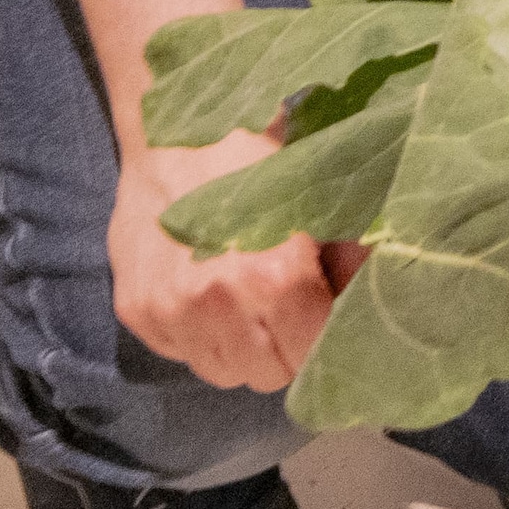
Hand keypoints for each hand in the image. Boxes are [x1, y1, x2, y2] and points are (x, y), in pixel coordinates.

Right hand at [111, 129, 335, 391]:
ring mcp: (168, 314)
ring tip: (248, 301)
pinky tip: (209, 293)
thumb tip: (374, 288)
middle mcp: (215, 304)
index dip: (323, 334)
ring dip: (241, 349)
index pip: (309, 353)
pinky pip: (181, 354)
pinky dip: (200, 337)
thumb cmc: (255, 152)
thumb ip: (349, 246)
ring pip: (221, 372)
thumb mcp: (317, 192)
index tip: (326, 310)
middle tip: (291, 310)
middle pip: (266, 375)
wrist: (168, 133)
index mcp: (272, 276)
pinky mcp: (134, 313)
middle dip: (285, 349)